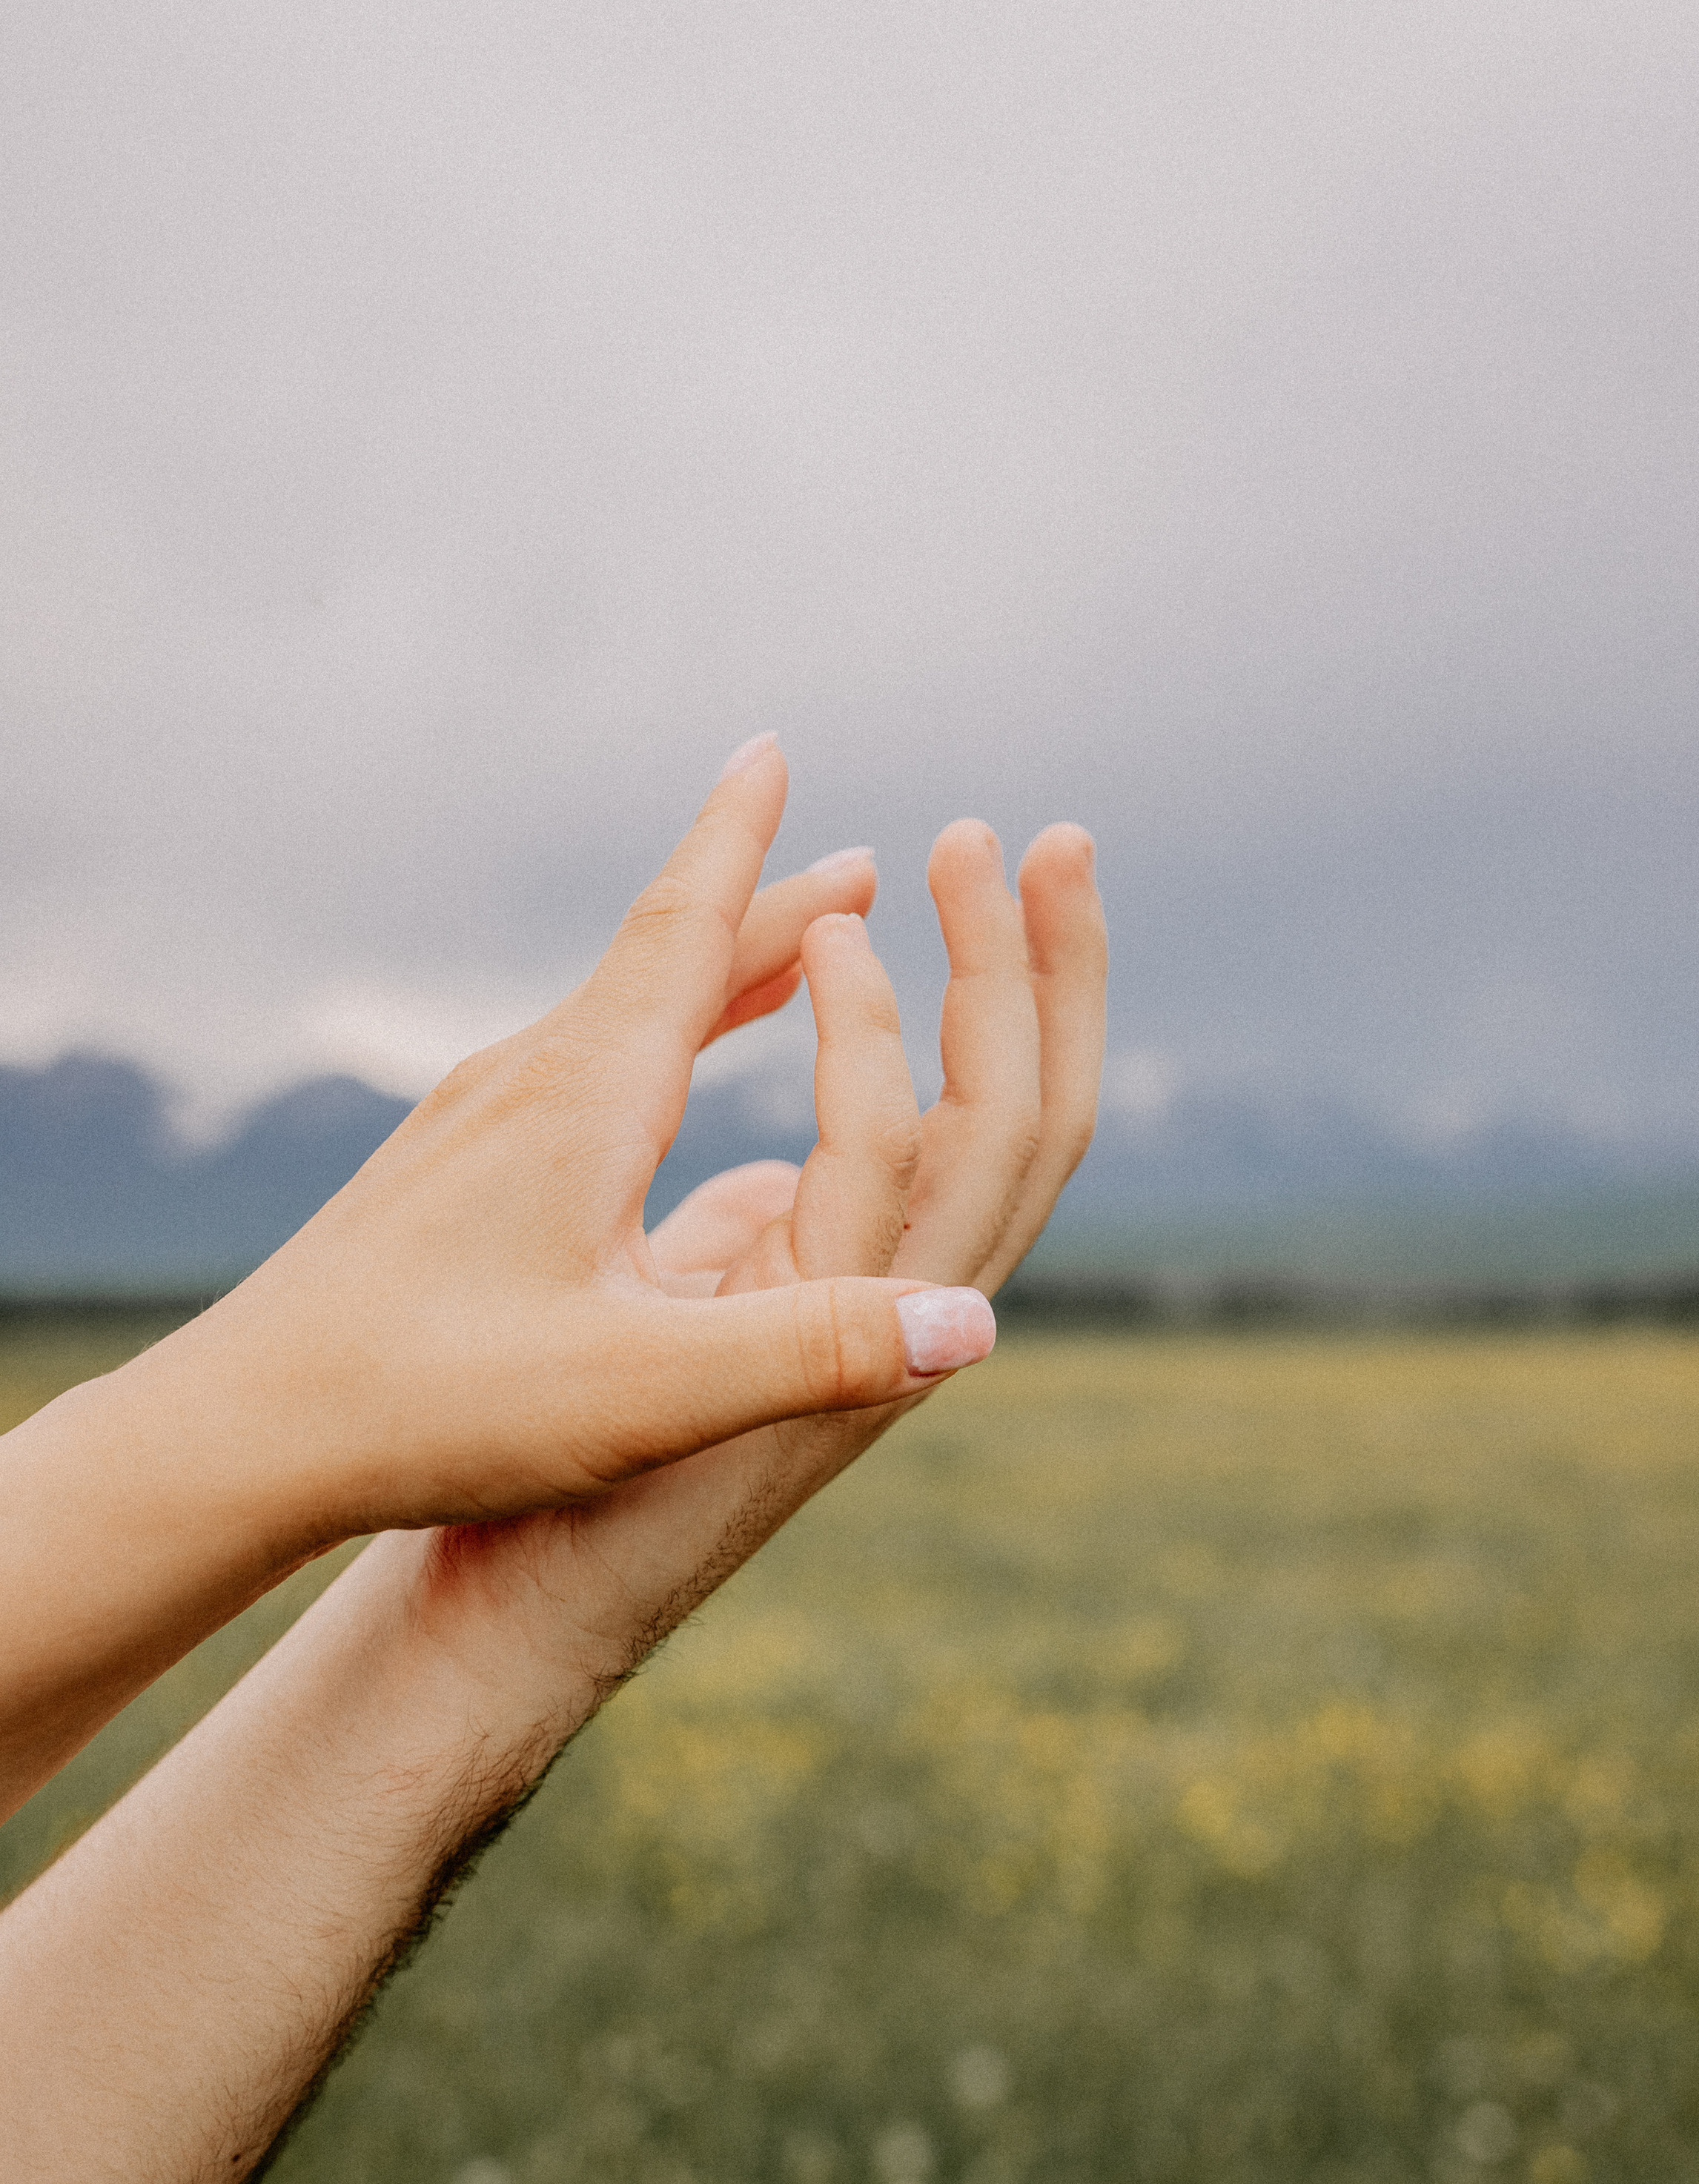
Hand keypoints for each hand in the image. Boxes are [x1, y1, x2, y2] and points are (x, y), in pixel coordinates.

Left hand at [392, 813, 1105, 1718]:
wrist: (237, 1436)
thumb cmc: (429, 1408)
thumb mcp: (640, 1395)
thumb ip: (808, 1354)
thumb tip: (975, 1326)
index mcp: (584, 1101)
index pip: (681, 934)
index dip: (740, 844)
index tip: (771, 748)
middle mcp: (523, 1082)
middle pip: (664, 959)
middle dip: (768, 905)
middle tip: (861, 864)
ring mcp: (471, 1122)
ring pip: (616, 1013)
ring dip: (712, 971)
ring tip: (783, 952)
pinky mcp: (440, 1172)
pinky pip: (572, 1067)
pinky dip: (646, 1038)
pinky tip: (638, 1089)